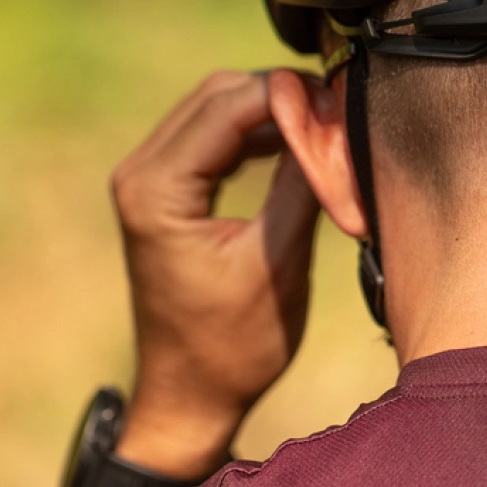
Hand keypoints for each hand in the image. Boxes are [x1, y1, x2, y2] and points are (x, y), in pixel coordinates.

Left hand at [106, 71, 319, 484]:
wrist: (191, 393)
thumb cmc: (235, 344)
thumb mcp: (280, 260)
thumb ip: (301, 184)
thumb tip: (332, 119)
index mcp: (158, 189)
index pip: (231, 105)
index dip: (293, 96)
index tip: (346, 107)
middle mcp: (140, 173)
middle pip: (219, 93)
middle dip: (284, 95)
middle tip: (341, 115)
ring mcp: (148, 179)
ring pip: (217, 106)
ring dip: (272, 110)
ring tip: (327, 130)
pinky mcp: (165, 189)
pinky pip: (213, 134)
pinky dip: (256, 132)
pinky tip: (297, 148)